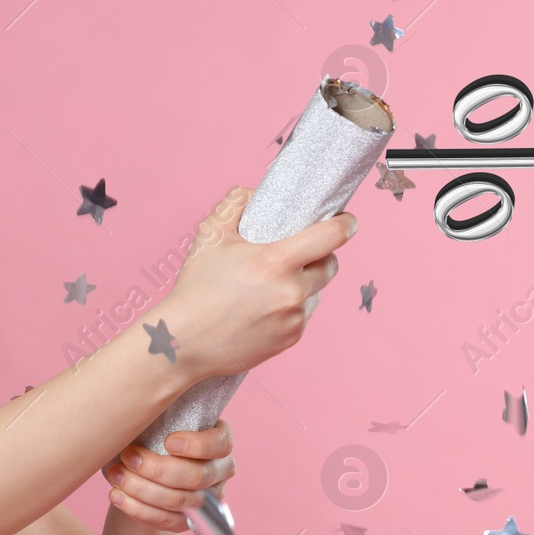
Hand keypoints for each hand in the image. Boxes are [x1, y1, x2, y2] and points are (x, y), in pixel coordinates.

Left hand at [101, 419, 235, 532]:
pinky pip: (166, 521)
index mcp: (221, 441)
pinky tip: (116, 496)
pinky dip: (138, 510)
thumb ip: (161, 409)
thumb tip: (142, 394)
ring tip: (115, 474)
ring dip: (142, 489)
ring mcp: (207, 499)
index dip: (196, 445)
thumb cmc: (155, 430)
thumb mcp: (163, 416)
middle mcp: (220, 471)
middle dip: (157, 468)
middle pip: (197, 477)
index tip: (167, 441)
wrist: (147, 460)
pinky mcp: (189, 521)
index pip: (220, 444)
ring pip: (179, 501)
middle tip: (127, 456)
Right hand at [160, 185, 356, 381]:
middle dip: (321, 255)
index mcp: (276, 261)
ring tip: (274, 284)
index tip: (348, 221)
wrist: (185, 341)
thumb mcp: (210, 235)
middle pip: (330, 265)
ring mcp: (294, 318)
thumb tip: (255, 193)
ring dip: (305, 283)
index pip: (330, 237)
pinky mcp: (291, 339)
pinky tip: (266, 307)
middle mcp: (292, 291)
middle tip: (300, 253)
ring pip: (316, 292)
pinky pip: (303, 316)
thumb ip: (235, 203)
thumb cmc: (196, 287)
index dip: (345, 224)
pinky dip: (292, 308)